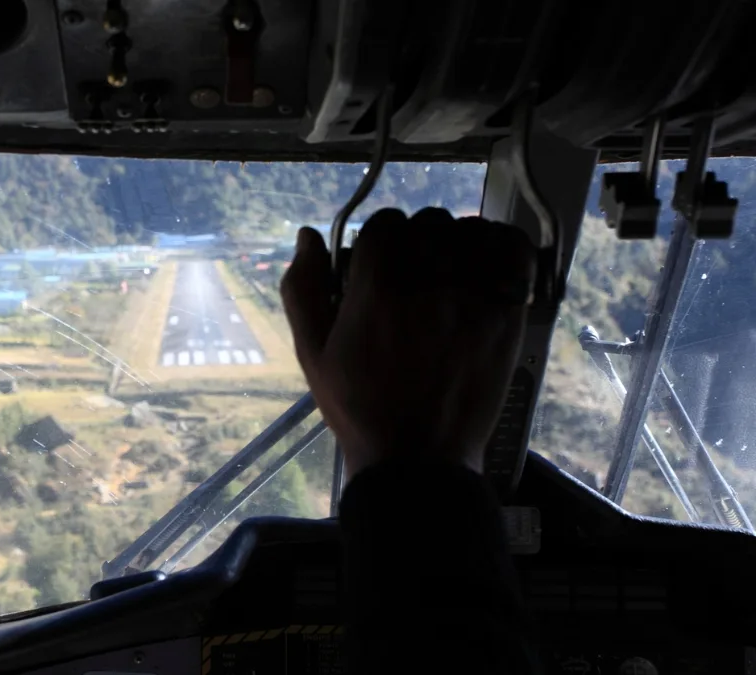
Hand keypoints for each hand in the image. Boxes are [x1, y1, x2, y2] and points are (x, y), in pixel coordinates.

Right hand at [281, 207, 535, 479]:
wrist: (418, 458)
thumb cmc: (360, 407)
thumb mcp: (313, 352)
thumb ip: (304, 289)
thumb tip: (308, 237)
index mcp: (376, 287)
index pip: (385, 223)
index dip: (380, 241)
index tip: (381, 265)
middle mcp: (427, 282)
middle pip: (430, 224)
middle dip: (418, 242)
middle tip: (415, 274)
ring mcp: (473, 296)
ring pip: (471, 232)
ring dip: (459, 243)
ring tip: (450, 272)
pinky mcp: (506, 314)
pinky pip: (513, 253)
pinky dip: (502, 249)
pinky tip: (487, 268)